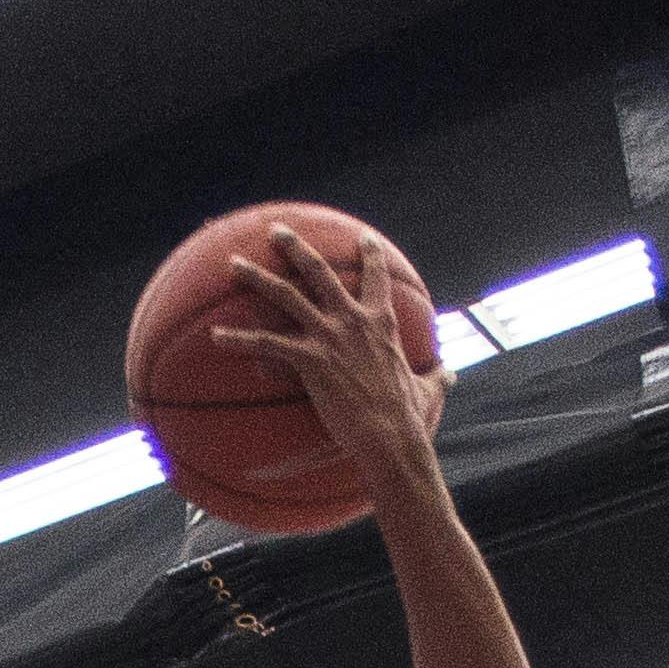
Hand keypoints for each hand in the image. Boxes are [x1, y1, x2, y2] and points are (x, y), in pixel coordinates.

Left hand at [201, 220, 448, 489]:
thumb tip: (452, 376)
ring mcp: (329, 336)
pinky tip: (216, 337)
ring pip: (286, 295)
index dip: (370, 254)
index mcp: (382, 322)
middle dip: (296, 247)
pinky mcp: (310, 360)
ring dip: (257, 277)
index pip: (376, 277)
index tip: (362, 237)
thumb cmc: (410, 418)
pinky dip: (239, 339)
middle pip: (320, 271)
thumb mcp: (429, 390)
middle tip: (276, 231)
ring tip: (233, 264)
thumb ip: (437, 378)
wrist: (392, 436)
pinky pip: (266, 344)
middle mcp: (353, 319)